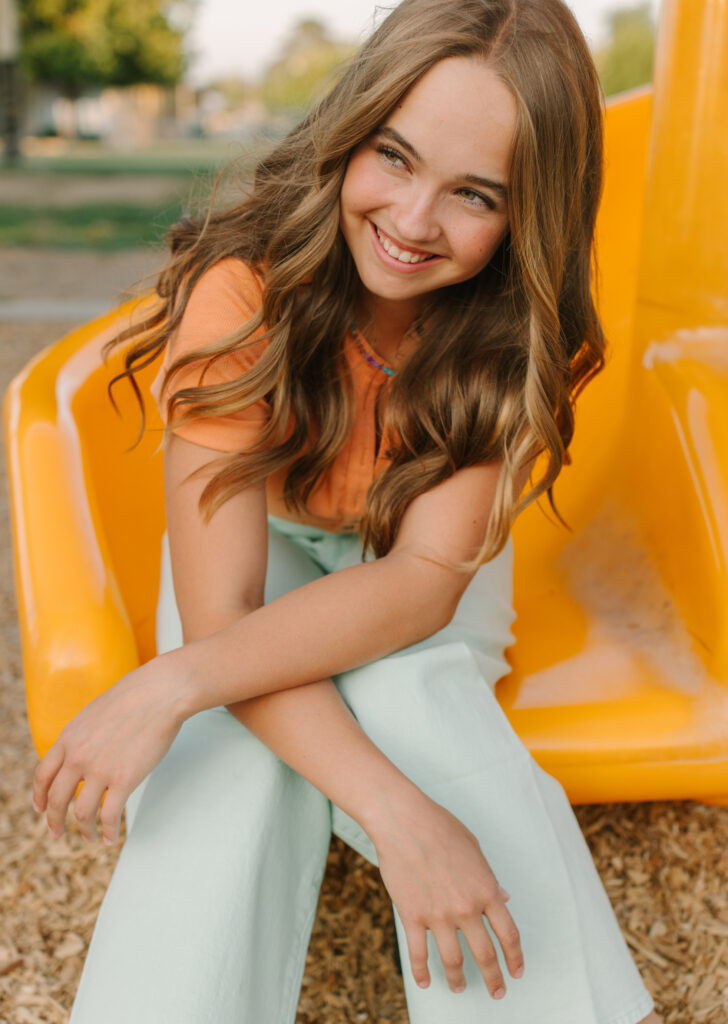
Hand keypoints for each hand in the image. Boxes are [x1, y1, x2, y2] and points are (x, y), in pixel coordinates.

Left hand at [32, 651, 189, 844]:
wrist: (160, 693)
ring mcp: (100, 769)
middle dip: (54, 821)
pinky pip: (109, 815)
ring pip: (81, 813)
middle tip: (57, 833)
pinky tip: (111, 837)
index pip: (44, 775)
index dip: (40, 796)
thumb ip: (83, 735)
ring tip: (89, 837)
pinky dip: (108, 831)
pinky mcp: (124, 779)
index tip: (41, 809)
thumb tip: (82, 751)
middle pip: (57, 799)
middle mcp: (78, 756)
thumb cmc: (135, 697)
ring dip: (84, 830)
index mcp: (69, 738)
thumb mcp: (95, 712)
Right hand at [371, 795, 523, 998]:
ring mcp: (438, 915)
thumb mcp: (474, 849)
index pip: (508, 934)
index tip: (516, 971)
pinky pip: (419, 953)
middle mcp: (465, 907)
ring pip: (453, 961)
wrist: (403, 821)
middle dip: (494, 978)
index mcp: (486, 890)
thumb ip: (489, 878)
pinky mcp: (412, 916)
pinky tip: (424, 982)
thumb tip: (503, 899)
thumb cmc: (440, 827)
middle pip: (485, 954)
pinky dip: (422, 972)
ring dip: (458, 980)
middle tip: (497, 991)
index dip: (515, 958)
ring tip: (460, 988)